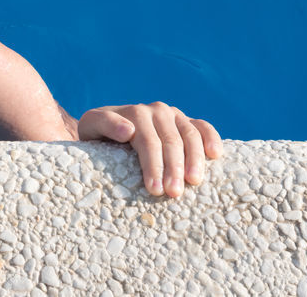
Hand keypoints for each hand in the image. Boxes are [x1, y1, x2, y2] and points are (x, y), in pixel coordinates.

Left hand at [79, 102, 222, 197]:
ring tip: (193, 183)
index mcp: (134, 113)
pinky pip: (203, 127)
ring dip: (193, 160)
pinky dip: (211, 138)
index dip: (152, 165)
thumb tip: (128, 130)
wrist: (109, 128)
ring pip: (189, 135)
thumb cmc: (98, 135)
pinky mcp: (186, 121)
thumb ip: (105, 125)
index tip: (154, 189)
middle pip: (169, 142)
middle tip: (173, 195)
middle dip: (173, 169)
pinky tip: (215, 155)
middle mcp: (155, 111)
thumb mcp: (91, 127)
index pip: (147, 141)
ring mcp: (173, 115)